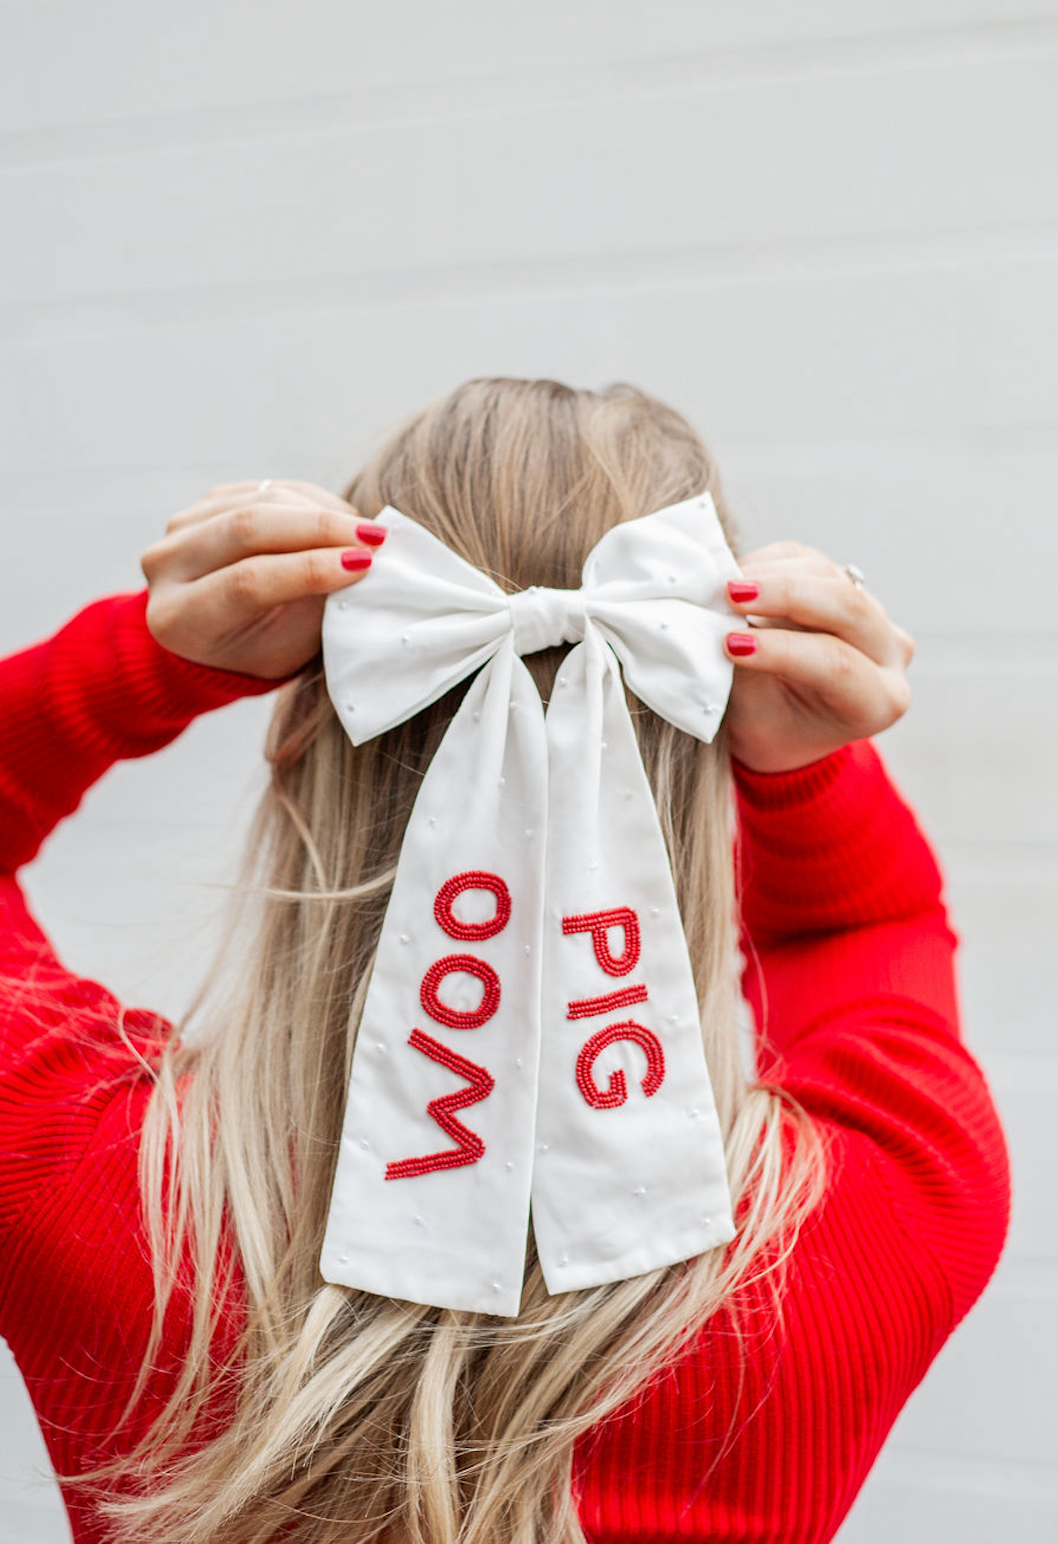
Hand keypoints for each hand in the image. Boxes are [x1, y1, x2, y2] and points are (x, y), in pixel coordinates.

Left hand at [140, 480, 384, 678]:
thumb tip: (364, 559)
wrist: (217, 637)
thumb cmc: (260, 649)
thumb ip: (315, 604)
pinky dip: (311, 501)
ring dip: (322, 512)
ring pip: (258, 501)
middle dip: (320, 529)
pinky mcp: (203, 504)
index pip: (246, 582)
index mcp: (178, 619)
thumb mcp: (287, 646)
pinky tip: (342, 519)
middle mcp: (164, 568)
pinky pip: (264, 489)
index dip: (308, 569)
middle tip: (375, 539)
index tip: (363, 565)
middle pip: (246, 529)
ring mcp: (179, 529)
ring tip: (366, 532)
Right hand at [721, 541, 914, 773]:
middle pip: (847, 606)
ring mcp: (873, 614)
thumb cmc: (772, 729)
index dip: (782, 649)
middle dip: (784, 594)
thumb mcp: (754, 718)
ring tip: (724, 589)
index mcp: (879, 701)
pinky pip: (808, 560)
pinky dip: (767, 565)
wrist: (785, 723)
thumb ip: (742, 671)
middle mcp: (889, 654)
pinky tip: (736, 580)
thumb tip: (714, 624)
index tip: (730, 643)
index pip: (838, 665)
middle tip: (729, 595)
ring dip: (769, 575)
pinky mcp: (845, 583)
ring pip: (827, 574)